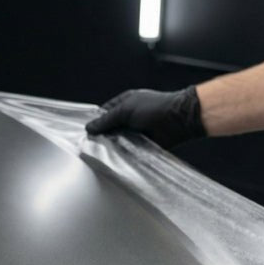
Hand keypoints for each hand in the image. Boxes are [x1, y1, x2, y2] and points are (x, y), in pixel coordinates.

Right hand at [85, 86, 205, 148]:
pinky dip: (123, 155)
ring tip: (102, 155)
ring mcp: (135, 133)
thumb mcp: (125, 109)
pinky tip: (115, 160)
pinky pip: (128, 152)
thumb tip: (89, 128)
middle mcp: (128, 119)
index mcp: (124, 104)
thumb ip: (106, 120)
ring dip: (112, 148)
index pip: (103, 114)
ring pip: (118, 142)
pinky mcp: (141, 146)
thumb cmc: (155, 108)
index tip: (85, 134)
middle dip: (102, 137)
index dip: (94, 123)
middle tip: (91, 147)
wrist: (178, 120)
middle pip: (109, 130)